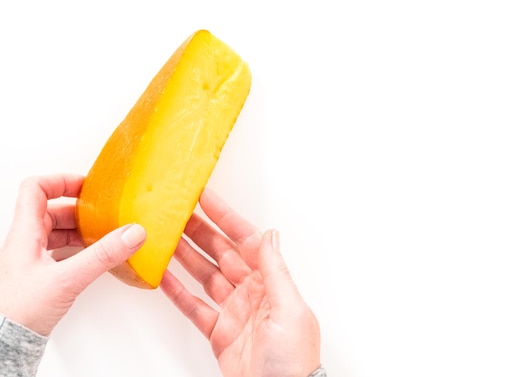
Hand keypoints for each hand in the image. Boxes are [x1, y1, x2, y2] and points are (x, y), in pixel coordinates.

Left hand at [0, 174, 145, 335]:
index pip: (36, 189)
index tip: (87, 186)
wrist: (5, 342)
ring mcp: (30, 258)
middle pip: (51, 209)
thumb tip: (130, 233)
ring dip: (80, 228)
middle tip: (102, 212)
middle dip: (79, 209)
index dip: (61, 181)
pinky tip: (92, 256)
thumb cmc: (18, 312)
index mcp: (25, 234)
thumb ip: (102, 255)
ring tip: (102, 233)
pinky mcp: (38, 274)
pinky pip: (59, 249)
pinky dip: (78, 247)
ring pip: (56, 229)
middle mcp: (25, 242)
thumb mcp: (67, 279)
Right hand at [160, 189, 320, 376]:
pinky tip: (163, 277)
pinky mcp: (218, 332)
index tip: (207, 198)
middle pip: (220, 253)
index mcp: (271, 282)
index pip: (245, 240)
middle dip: (200, 230)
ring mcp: (233, 311)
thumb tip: (269, 235)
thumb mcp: (289, 309)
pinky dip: (176, 291)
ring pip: (204, 275)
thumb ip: (275, 271)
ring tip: (165, 237)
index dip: (226, 217)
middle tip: (177, 212)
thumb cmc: (293, 360)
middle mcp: (251, 292)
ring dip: (185, 255)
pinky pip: (194, 306)